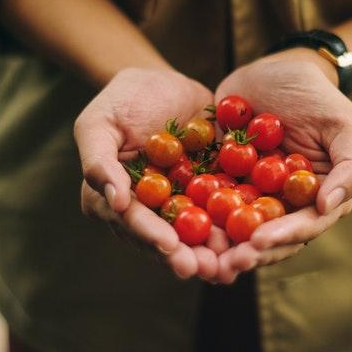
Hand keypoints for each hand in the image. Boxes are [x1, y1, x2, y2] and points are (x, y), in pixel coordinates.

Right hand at [74, 67, 219, 279]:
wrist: (163, 82)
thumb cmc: (122, 100)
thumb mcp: (98, 123)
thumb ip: (99, 161)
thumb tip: (115, 202)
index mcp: (116, 199)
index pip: (132, 221)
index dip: (150, 235)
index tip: (169, 245)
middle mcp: (148, 209)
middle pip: (165, 238)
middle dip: (185, 256)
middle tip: (205, 268)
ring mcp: (179, 203)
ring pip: (195, 233)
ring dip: (212, 251)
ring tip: (231, 264)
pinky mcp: (207, 192)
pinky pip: (222, 210)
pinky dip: (236, 225)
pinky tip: (253, 236)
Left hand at [212, 53, 351, 280]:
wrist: (274, 70)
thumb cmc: (316, 96)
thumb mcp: (344, 125)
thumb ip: (351, 167)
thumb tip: (328, 206)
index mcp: (316, 198)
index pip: (302, 226)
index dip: (281, 237)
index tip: (258, 242)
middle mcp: (283, 204)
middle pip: (266, 237)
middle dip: (246, 252)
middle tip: (224, 263)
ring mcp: (250, 194)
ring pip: (235, 228)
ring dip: (219, 246)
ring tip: (199, 257)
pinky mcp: (221, 180)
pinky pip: (206, 201)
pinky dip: (195, 215)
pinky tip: (178, 224)